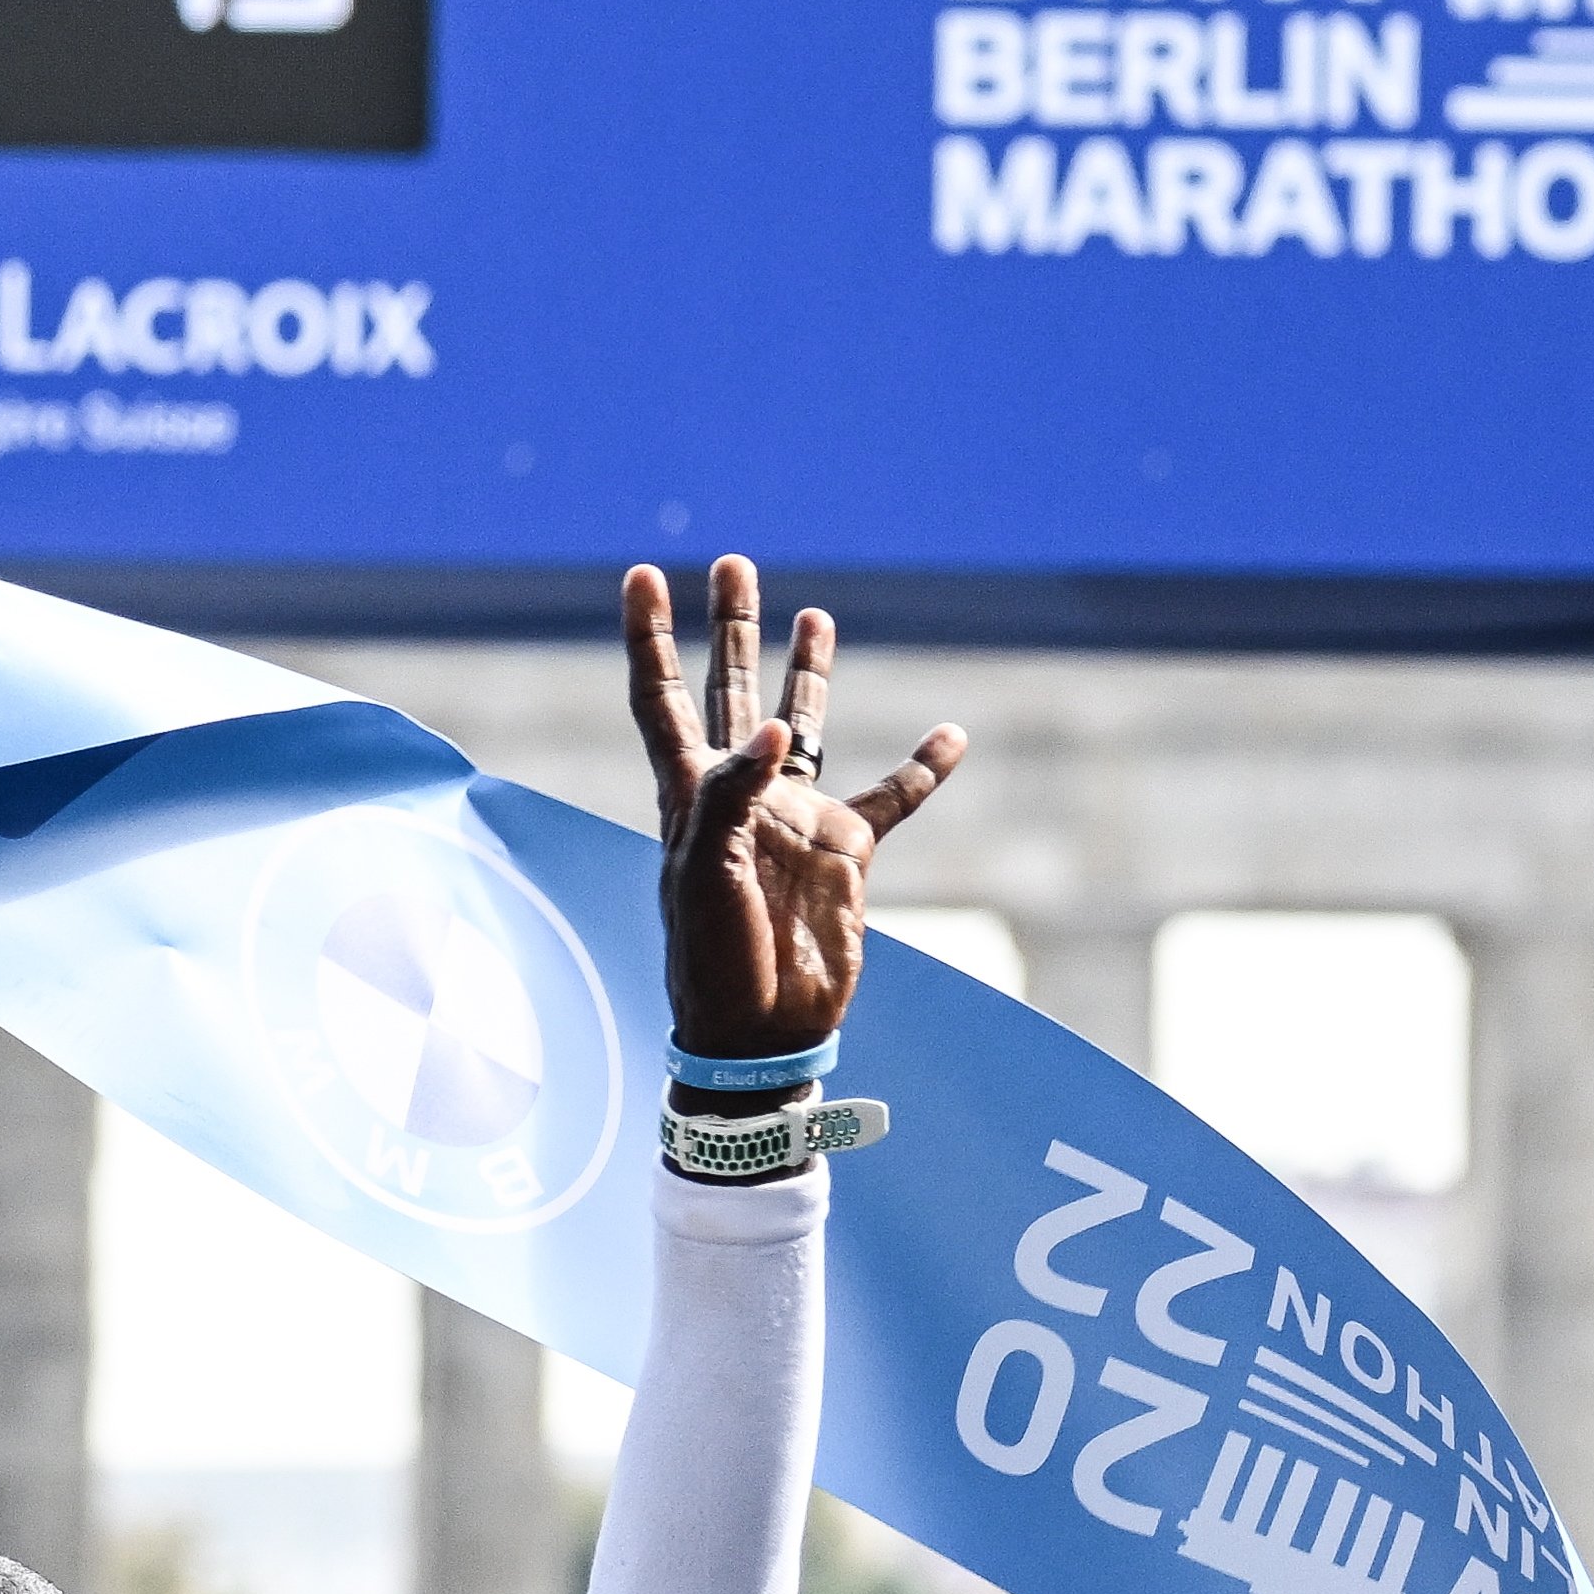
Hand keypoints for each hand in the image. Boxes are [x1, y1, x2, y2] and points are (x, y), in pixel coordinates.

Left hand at [620, 559, 963, 1071]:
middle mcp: (741, 793)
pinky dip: (925, 767)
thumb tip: (777, 729)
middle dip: (729, 628)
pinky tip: (951, 734)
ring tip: (813, 614)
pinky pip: (894, 796)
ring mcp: (795, 818)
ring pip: (803, 726)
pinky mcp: (846, 851)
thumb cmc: (712, 957)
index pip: (662, 697)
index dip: (650, 637)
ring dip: (806, 673)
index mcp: (689, 794)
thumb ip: (734, 796)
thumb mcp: (706, 873)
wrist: (761, 1029)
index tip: (642, 575)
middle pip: (729, 689)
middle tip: (733, 564)